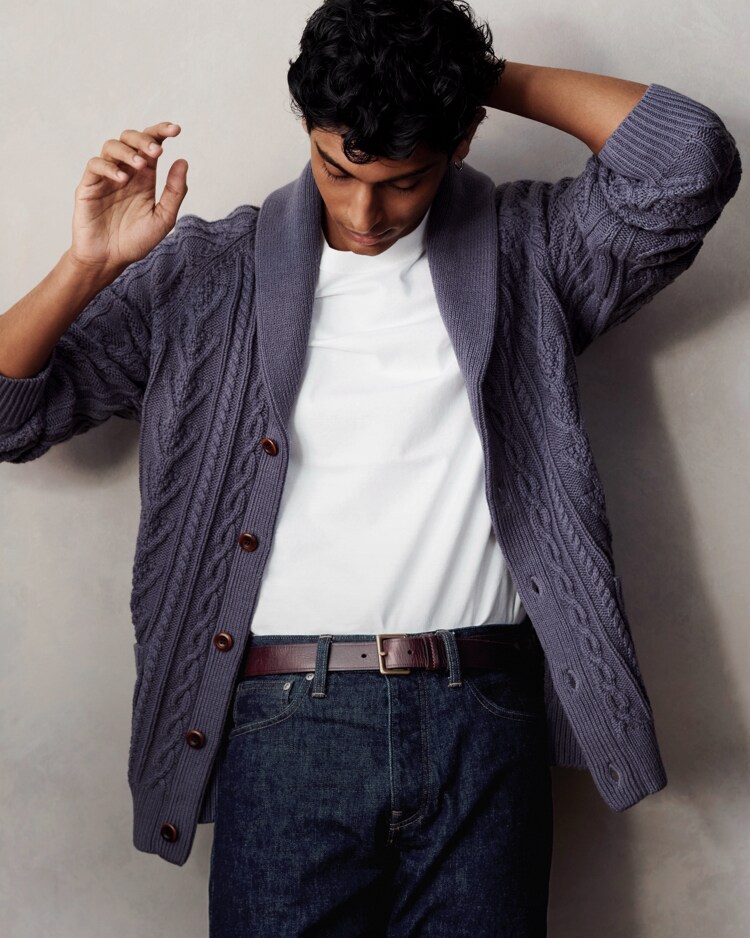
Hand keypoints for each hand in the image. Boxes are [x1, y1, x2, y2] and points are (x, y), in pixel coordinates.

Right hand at [69, 122, 187, 275]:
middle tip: (156, 152)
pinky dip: (109, 167)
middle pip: (130, 138)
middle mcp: (126, 172)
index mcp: (145, 177)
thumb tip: (183, 161)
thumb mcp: (163, 218)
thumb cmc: (136, 241)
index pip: (152, 145)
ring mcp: (106, 177)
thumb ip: (174, 192)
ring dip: (128, 151)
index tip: (176, 130)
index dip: (161, 132)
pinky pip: (95, 165)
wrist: (110, 260)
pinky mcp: (89, 185)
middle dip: (144, 139)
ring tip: (141, 165)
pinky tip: (122, 178)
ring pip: (111, 146)